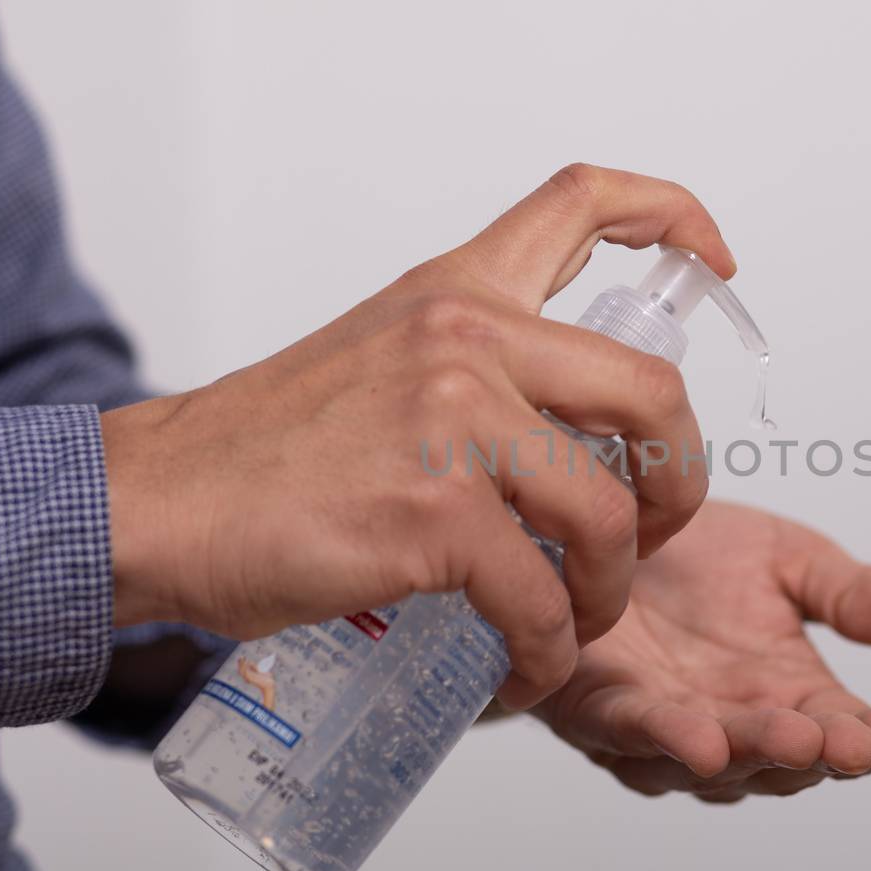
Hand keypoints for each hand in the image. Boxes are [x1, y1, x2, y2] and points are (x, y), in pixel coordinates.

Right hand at [102, 164, 734, 708]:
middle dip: (683, 478)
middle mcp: (464, 336)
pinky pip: (542, 597)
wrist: (156, 502)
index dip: (673, 216)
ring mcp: (452, 421)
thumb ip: (467, 368)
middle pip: (652, 389)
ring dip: (612, 590)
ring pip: (610, 513)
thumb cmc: (262, 450)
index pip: (583, 202)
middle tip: (653, 531)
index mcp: (455, 291)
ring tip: (575, 622)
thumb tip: (560, 429)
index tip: (714, 260)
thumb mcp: (376, 360)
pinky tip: (523, 668)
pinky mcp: (433, 513)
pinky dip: (546, 651)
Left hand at [535, 500, 870, 799]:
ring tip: (796, 741)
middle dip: (821, 753)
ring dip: (754, 753)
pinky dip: (666, 739)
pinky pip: (631, 732)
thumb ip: (853, 596)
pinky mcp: (596, 709)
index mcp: (787, 693)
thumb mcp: (790, 560)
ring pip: (712, 759)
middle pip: (782, 759)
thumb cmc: (691, 554)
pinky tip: (701, 741)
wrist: (597, 517)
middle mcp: (729, 722)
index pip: (843, 730)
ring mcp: (664, 725)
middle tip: (857, 743)